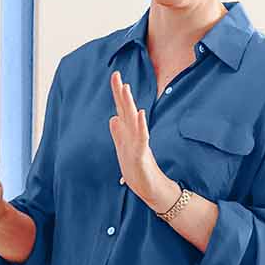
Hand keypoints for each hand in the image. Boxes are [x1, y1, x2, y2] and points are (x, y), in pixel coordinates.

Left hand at [107, 72, 178, 212]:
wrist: (151, 190)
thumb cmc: (138, 170)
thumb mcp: (124, 150)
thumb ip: (118, 134)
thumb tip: (113, 118)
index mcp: (129, 133)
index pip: (122, 109)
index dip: (118, 93)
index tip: (115, 74)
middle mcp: (134, 135)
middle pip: (126, 110)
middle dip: (121, 92)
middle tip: (116, 74)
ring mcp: (139, 144)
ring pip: (133, 121)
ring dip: (129, 104)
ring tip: (126, 88)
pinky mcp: (142, 156)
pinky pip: (141, 139)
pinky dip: (140, 126)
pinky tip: (140, 114)